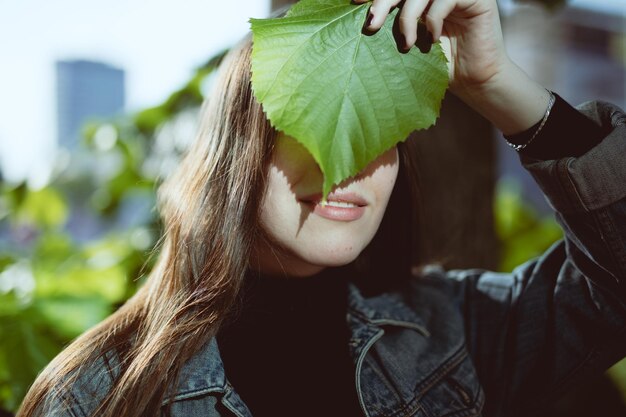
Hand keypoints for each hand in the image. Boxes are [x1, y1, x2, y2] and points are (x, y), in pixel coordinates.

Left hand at [354, 0, 551, 134]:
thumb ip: (391, 28)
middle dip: (383, 1)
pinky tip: (431, 40)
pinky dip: (433, 19)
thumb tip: (363, 22)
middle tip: (372, 23)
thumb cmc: (439, 66)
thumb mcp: (408, 44)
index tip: (354, 3)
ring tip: (405, 44)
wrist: (472, 80)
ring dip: (407, 16)